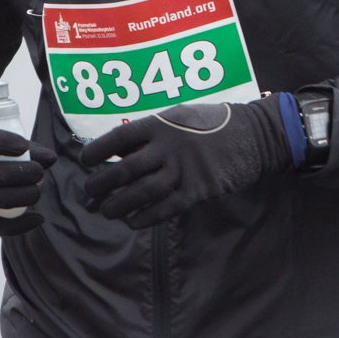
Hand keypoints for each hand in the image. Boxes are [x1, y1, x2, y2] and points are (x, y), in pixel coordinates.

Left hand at [80, 98, 292, 228]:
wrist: (252, 135)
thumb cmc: (211, 123)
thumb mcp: (179, 115)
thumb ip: (152, 132)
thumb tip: (121, 150)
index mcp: (161, 123)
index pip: (119, 138)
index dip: (98, 151)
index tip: (85, 161)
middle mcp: (168, 146)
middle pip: (126, 169)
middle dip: (102, 183)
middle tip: (89, 192)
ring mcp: (184, 169)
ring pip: (142, 192)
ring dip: (120, 204)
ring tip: (106, 210)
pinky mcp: (198, 189)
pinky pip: (166, 208)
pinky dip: (146, 217)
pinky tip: (133, 222)